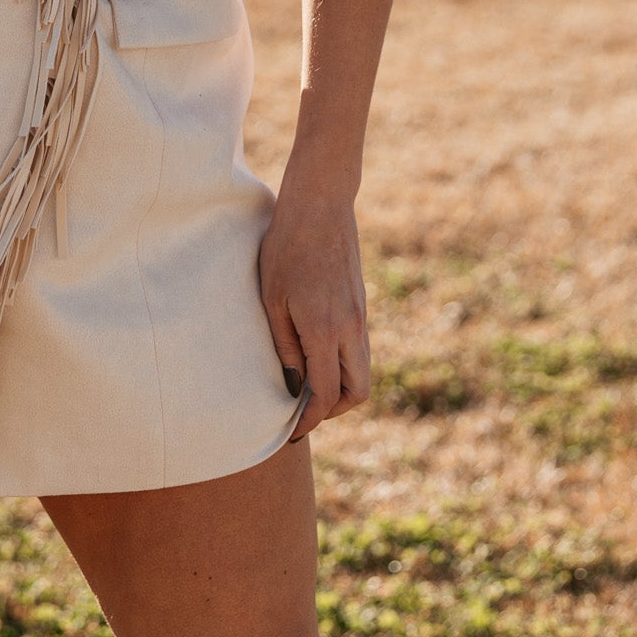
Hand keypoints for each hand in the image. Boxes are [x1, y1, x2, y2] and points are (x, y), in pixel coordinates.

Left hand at [259, 155, 370, 443]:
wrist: (321, 204)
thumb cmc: (286, 247)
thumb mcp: (273, 300)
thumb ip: (285, 347)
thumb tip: (293, 386)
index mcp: (326, 331)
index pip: (326, 396)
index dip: (308, 420)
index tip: (289, 432)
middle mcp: (351, 329)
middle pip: (356, 393)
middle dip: (332, 411)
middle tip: (303, 412)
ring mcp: (361, 317)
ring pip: (363, 372)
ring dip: (342, 389)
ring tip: (310, 387)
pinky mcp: (361, 305)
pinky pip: (360, 349)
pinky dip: (345, 365)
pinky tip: (319, 357)